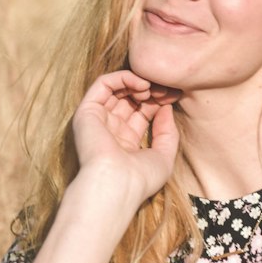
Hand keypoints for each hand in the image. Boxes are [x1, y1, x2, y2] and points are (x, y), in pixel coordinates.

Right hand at [71, 70, 181, 204]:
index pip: (142, 112)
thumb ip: (167, 132)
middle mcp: (109, 130)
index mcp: (125, 142)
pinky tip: (141, 85)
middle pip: (130, 99)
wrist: (117, 184)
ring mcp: (97, 120)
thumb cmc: (140, 179)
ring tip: (153, 87)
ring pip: (116, 89)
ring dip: (137, 82)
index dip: (158, 101)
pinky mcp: (87, 112)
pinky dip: (122, 78)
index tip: (174, 96)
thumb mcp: (164, 156)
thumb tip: (166, 108)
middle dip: (150, 91)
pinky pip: (103, 84)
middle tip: (166, 89)